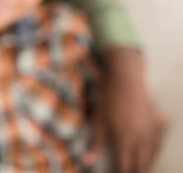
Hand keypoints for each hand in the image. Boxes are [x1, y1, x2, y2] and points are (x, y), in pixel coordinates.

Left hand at [86, 48, 162, 172]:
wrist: (127, 78)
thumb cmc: (108, 98)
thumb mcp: (97, 120)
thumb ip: (93, 143)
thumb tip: (85, 162)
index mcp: (123, 139)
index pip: (123, 168)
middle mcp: (140, 139)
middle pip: (139, 167)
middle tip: (123, 172)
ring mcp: (150, 133)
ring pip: (149, 160)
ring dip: (142, 167)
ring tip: (133, 170)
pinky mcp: (154, 126)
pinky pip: (155, 148)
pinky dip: (150, 157)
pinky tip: (144, 159)